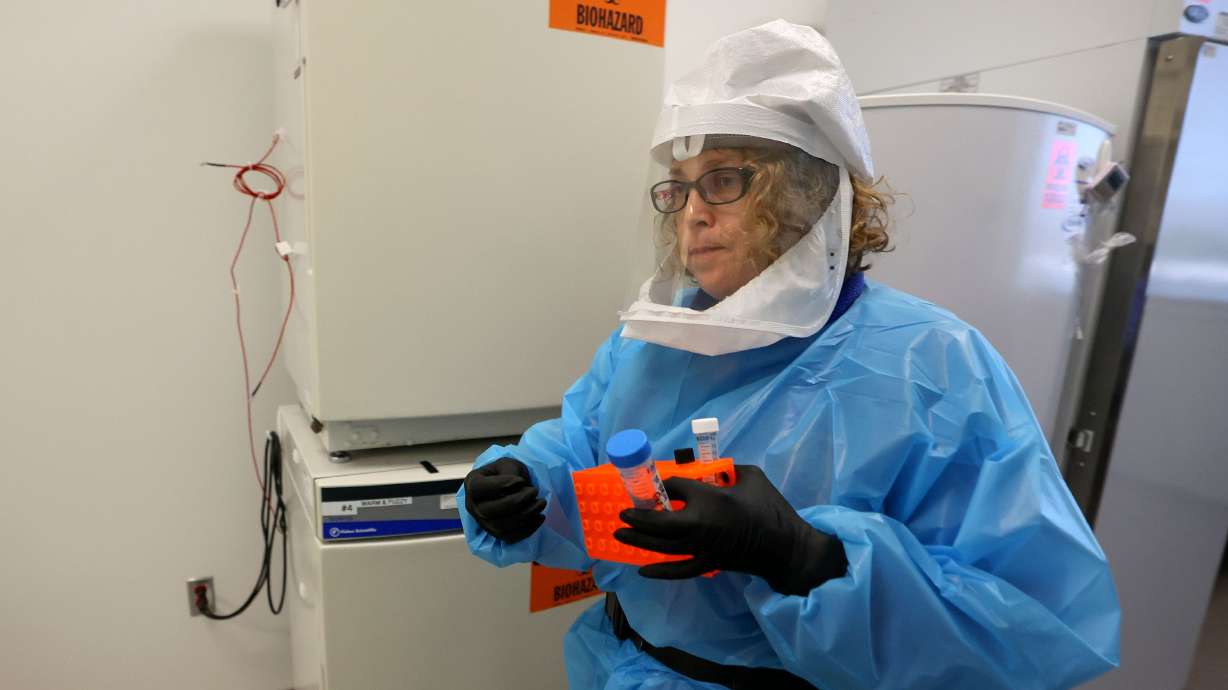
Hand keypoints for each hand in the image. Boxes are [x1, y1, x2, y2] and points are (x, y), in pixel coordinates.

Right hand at [463, 458, 545, 542]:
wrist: (510, 487)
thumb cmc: (506, 473)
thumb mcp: (508, 464)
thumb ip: (510, 472)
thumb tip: (518, 486)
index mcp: (472, 485)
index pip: (479, 488)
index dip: (501, 485)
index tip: (520, 480)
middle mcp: (473, 507)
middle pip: (489, 511)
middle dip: (517, 502)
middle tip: (533, 491)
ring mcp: (484, 523)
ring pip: (501, 526)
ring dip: (525, 515)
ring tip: (540, 503)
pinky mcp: (497, 535)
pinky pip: (511, 537)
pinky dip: (528, 528)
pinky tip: (539, 516)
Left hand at [614, 465, 846, 594]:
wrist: (785, 547)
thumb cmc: (770, 508)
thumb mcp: (750, 476)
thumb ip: (728, 470)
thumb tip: (711, 469)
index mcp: (710, 499)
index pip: (677, 488)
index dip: (667, 484)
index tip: (663, 483)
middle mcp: (699, 525)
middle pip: (660, 522)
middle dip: (638, 517)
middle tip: (621, 513)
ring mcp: (702, 548)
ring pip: (663, 546)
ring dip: (639, 541)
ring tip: (619, 535)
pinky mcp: (708, 564)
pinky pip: (679, 570)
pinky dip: (660, 571)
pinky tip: (643, 570)